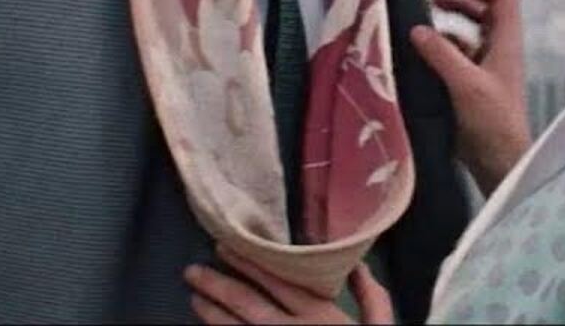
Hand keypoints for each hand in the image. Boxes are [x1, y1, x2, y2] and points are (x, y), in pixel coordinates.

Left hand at [184, 246, 393, 324]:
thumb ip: (372, 296)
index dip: (248, 262)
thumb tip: (358, 265)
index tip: (225, 248)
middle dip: (217, 285)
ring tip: (195, 299)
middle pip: (247, 303)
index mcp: (319, 316)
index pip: (277, 279)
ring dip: (212, 314)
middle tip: (193, 272)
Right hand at [410, 0, 530, 195]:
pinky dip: (443, 47)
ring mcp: (489, 69)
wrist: (501, 164)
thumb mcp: (466, 85)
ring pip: (473, 32)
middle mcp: (500, 50)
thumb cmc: (493, 122)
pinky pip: (460, 56)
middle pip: (487, 8)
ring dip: (451, 19)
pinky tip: (423, 52)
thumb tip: (417, 28)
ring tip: (424, 16)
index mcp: (506, 43)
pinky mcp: (475, 87)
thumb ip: (441, 54)